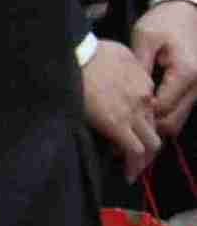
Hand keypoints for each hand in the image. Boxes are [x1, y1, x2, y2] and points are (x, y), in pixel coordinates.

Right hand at [84, 38, 161, 182]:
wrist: (72, 56)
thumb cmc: (87, 51)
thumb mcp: (117, 52)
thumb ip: (126, 66)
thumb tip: (119, 73)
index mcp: (143, 81)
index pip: (149, 108)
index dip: (140, 122)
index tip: (129, 131)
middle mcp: (144, 98)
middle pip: (153, 128)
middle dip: (147, 145)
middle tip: (135, 157)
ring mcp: (133, 113)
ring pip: (151, 143)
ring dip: (144, 158)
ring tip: (133, 170)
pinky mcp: (118, 126)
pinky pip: (135, 151)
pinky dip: (133, 164)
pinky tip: (127, 174)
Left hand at [135, 0, 196, 135]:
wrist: (184, 12)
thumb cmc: (163, 23)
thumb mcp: (145, 38)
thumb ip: (139, 66)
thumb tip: (128, 93)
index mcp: (185, 73)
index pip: (163, 107)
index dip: (141, 116)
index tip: (118, 118)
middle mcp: (196, 86)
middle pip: (173, 121)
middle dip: (149, 129)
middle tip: (123, 131)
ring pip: (177, 119)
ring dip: (156, 124)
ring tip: (131, 126)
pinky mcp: (192, 89)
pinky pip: (178, 110)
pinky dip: (163, 115)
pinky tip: (143, 113)